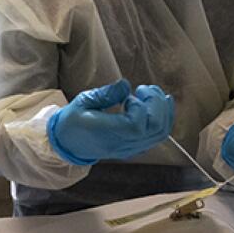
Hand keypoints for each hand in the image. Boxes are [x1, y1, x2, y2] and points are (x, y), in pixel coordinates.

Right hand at [46, 79, 174, 164]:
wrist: (68, 143)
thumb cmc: (73, 120)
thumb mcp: (82, 101)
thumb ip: (105, 94)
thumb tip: (126, 85)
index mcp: (105, 133)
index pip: (136, 125)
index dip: (139, 107)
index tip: (128, 96)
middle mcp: (121, 143)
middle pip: (155, 128)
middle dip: (156, 104)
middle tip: (145, 89)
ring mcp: (130, 148)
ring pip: (160, 132)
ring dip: (163, 110)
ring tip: (153, 93)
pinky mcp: (134, 147)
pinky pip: (157, 136)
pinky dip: (165, 118)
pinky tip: (162, 103)